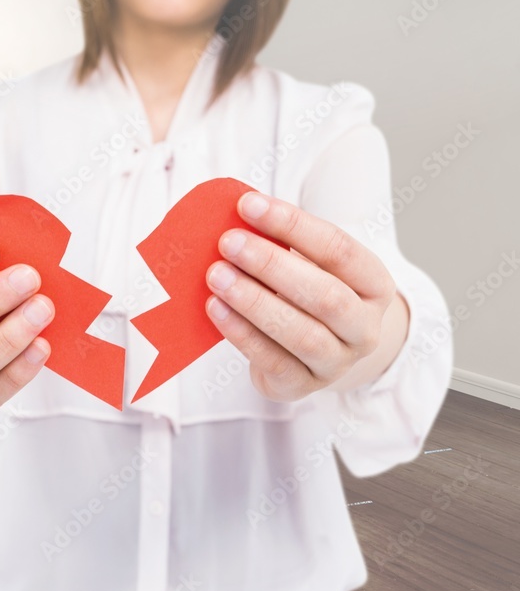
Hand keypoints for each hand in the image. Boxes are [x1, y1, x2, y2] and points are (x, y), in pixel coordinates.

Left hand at [204, 191, 400, 401]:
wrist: (312, 355)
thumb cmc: (305, 296)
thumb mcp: (307, 266)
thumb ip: (281, 244)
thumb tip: (238, 214)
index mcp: (374, 285)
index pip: (339, 249)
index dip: (292, 225)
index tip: (248, 205)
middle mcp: (365, 327)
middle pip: (324, 294)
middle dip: (271, 265)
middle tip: (228, 242)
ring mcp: (338, 362)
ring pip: (301, 332)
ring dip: (253, 301)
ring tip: (216, 275)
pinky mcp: (303, 386)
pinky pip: (273, 360)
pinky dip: (241, 333)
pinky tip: (215, 309)